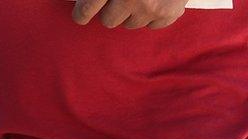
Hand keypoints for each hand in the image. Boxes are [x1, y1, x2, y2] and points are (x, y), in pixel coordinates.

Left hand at [72, 0, 186, 28]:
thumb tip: (82, 1)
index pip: (86, 9)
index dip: (81, 13)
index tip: (81, 14)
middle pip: (108, 21)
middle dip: (112, 10)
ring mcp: (151, 8)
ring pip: (130, 24)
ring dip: (133, 12)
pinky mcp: (168, 13)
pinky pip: (151, 25)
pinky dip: (153, 15)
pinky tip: (157, 0)